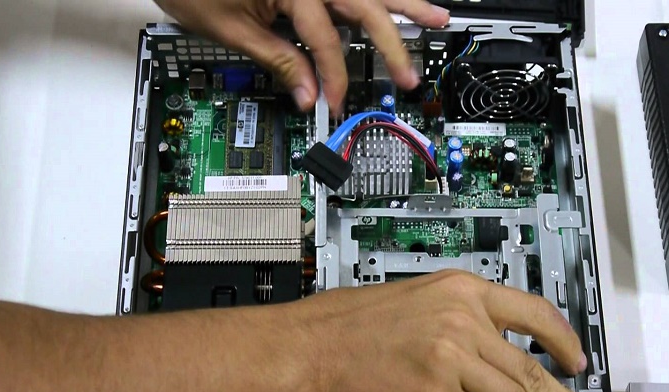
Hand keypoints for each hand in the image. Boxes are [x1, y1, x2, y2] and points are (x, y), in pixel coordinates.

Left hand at [154, 0, 449, 112]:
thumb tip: (306, 93)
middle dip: (391, 46)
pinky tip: (394, 5)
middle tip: (411, 77)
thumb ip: (277, 59)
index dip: (331, 78)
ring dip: (404, 4)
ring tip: (438, 17)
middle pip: (364, 9)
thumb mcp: (231, 27)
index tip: (333, 105)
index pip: (326, 42)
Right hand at [290, 270, 597, 391]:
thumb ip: (461, 320)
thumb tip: (494, 354)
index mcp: (461, 289)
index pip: (535, 313)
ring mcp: (452, 356)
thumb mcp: (416, 300)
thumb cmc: (349, 324)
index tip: (576, 361)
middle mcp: (463, 318)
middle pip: (532, 367)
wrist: (310, 346)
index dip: (564, 342)